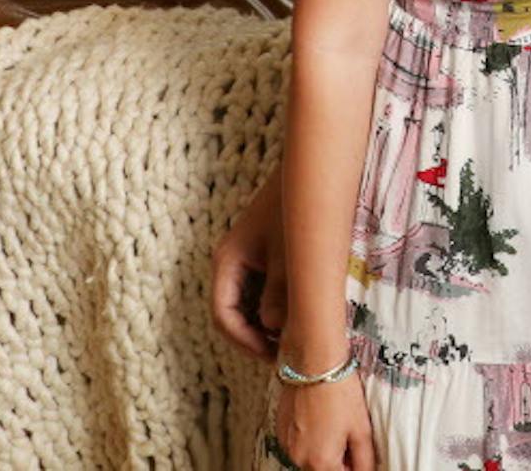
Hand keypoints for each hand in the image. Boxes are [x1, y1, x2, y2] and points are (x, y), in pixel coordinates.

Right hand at [211, 171, 287, 359]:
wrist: (307, 173)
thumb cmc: (297, 211)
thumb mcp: (289, 256)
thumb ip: (279, 294)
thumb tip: (272, 329)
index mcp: (227, 261)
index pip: (223, 315)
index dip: (245, 341)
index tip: (273, 355)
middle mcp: (229, 262)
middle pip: (232, 313)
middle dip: (256, 336)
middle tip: (285, 354)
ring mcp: (244, 259)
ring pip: (247, 304)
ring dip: (265, 324)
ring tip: (293, 337)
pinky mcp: (260, 255)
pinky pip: (259, 290)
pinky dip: (273, 306)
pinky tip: (296, 314)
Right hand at [274, 375, 372, 470]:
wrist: (314, 360)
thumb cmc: (338, 390)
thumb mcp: (362, 429)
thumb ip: (365, 460)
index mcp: (321, 462)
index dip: (353, 468)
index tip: (357, 456)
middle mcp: (299, 457)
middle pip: (323, 470)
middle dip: (338, 460)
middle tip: (347, 436)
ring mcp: (286, 444)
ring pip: (309, 458)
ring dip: (322, 450)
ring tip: (333, 423)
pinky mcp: (280, 429)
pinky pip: (298, 444)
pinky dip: (309, 438)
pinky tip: (319, 418)